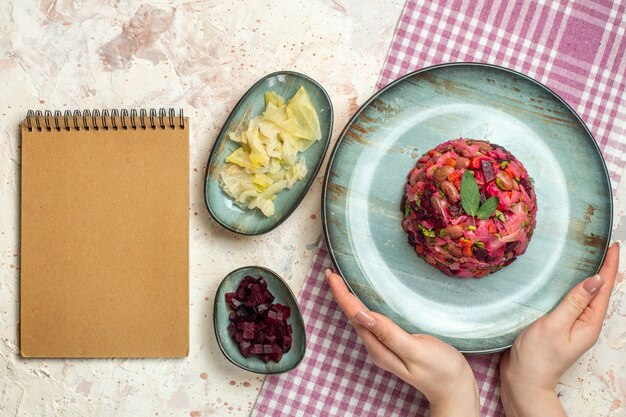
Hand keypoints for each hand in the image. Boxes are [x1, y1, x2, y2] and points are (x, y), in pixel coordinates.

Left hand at [326, 270, 480, 416]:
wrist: (454, 387)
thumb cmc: (440, 368)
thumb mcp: (416, 350)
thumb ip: (388, 334)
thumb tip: (361, 315)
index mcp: (378, 347)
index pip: (355, 315)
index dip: (342, 294)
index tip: (331, 275)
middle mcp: (376, 347)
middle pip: (353, 316)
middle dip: (341, 294)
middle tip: (331, 273)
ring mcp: (384, 346)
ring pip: (361, 319)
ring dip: (349, 300)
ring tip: (340, 282)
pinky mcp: (392, 343)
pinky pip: (372, 321)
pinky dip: (363, 306)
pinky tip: (363, 299)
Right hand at [500, 242, 619, 416]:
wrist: (522, 380)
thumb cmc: (537, 357)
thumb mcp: (555, 325)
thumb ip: (574, 302)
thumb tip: (596, 280)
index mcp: (589, 324)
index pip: (604, 289)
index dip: (609, 266)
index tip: (613, 246)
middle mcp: (584, 323)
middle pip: (599, 291)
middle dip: (604, 268)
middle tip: (605, 246)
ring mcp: (572, 325)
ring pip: (585, 296)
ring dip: (589, 276)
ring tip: (591, 257)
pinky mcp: (558, 325)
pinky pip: (570, 302)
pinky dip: (572, 287)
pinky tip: (567, 281)